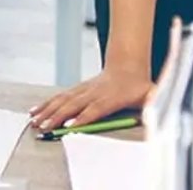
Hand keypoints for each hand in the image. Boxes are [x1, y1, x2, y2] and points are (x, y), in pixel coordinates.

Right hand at [28, 64, 153, 132]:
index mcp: (110, 97)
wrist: (128, 65)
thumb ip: (153, 102)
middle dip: (56, 117)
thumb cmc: (137, 85)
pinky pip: (59, 97)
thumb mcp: (149, 95)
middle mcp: (93, 93)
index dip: (82, 118)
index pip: (94, 109)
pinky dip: (46, 104)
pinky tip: (35, 110)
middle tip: (44, 127)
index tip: (69, 127)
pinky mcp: (77, 89)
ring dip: (47, 111)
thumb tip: (157, 109)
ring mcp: (83, 90)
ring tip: (34, 121)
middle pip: (72, 106)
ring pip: (62, 100)